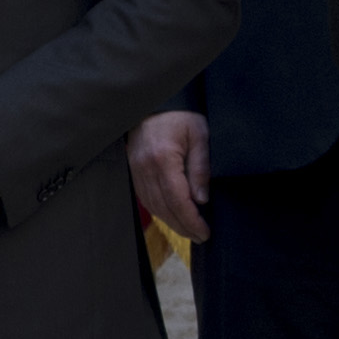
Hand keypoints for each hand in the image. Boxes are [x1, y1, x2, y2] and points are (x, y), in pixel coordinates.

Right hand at [128, 108, 212, 242]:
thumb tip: (201, 199)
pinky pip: (146, 198)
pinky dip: (160, 211)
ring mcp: (136, 170)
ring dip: (172, 222)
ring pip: (153, 206)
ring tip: (189, 230)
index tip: (205, 231)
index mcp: (163, 159)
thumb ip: (201, 167)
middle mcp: (146, 168)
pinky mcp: (134, 171)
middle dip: (183, 226)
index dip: (192, 220)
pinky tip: (172, 216)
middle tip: (200, 236)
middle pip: (164, 208)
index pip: (178, 200)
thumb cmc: (181, 116)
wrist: (154, 103)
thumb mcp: (200, 135)